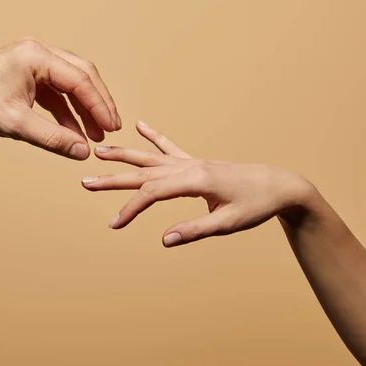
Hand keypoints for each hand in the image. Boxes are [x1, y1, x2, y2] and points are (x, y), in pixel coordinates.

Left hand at [0, 38, 120, 159]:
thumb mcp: (15, 124)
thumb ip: (52, 138)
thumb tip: (83, 151)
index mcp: (35, 56)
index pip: (80, 79)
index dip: (99, 105)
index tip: (112, 127)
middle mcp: (37, 53)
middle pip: (81, 76)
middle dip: (97, 104)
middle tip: (111, 128)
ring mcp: (32, 63)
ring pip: (70, 84)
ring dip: (83, 109)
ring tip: (95, 135)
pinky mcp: (26, 76)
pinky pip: (54, 92)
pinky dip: (65, 112)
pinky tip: (73, 131)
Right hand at [81, 121, 315, 246]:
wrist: (279, 185)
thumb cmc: (256, 205)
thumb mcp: (227, 224)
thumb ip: (194, 231)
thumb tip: (162, 240)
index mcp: (196, 179)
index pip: (152, 193)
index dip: (130, 209)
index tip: (114, 224)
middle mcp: (189, 166)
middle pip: (143, 171)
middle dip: (113, 177)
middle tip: (85, 181)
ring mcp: (191, 161)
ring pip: (150, 156)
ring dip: (124, 154)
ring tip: (99, 151)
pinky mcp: (196, 162)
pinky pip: (170, 147)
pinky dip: (154, 136)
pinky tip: (140, 126)